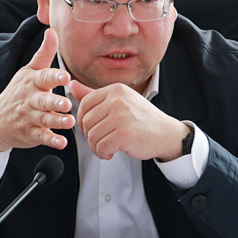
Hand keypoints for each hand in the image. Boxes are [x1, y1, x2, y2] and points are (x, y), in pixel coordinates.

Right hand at [0, 29, 74, 151]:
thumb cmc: (17, 93)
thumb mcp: (28, 72)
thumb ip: (44, 53)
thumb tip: (51, 30)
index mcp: (32, 83)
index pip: (43, 78)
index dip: (54, 77)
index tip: (65, 76)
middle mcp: (30, 100)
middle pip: (43, 100)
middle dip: (54, 102)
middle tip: (66, 103)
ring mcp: (29, 117)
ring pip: (44, 119)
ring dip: (57, 121)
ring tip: (69, 122)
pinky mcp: (30, 133)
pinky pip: (41, 137)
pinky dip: (51, 140)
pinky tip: (61, 142)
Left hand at [70, 80, 188, 160]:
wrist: (166, 134)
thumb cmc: (141, 119)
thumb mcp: (119, 102)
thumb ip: (93, 94)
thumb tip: (71, 84)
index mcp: (116, 89)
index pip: (85, 103)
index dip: (83, 120)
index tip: (92, 128)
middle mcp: (118, 100)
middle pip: (86, 121)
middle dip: (90, 135)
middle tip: (102, 140)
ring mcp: (122, 116)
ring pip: (92, 135)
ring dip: (96, 147)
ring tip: (107, 148)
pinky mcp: (125, 133)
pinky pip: (101, 146)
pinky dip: (103, 153)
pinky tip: (112, 153)